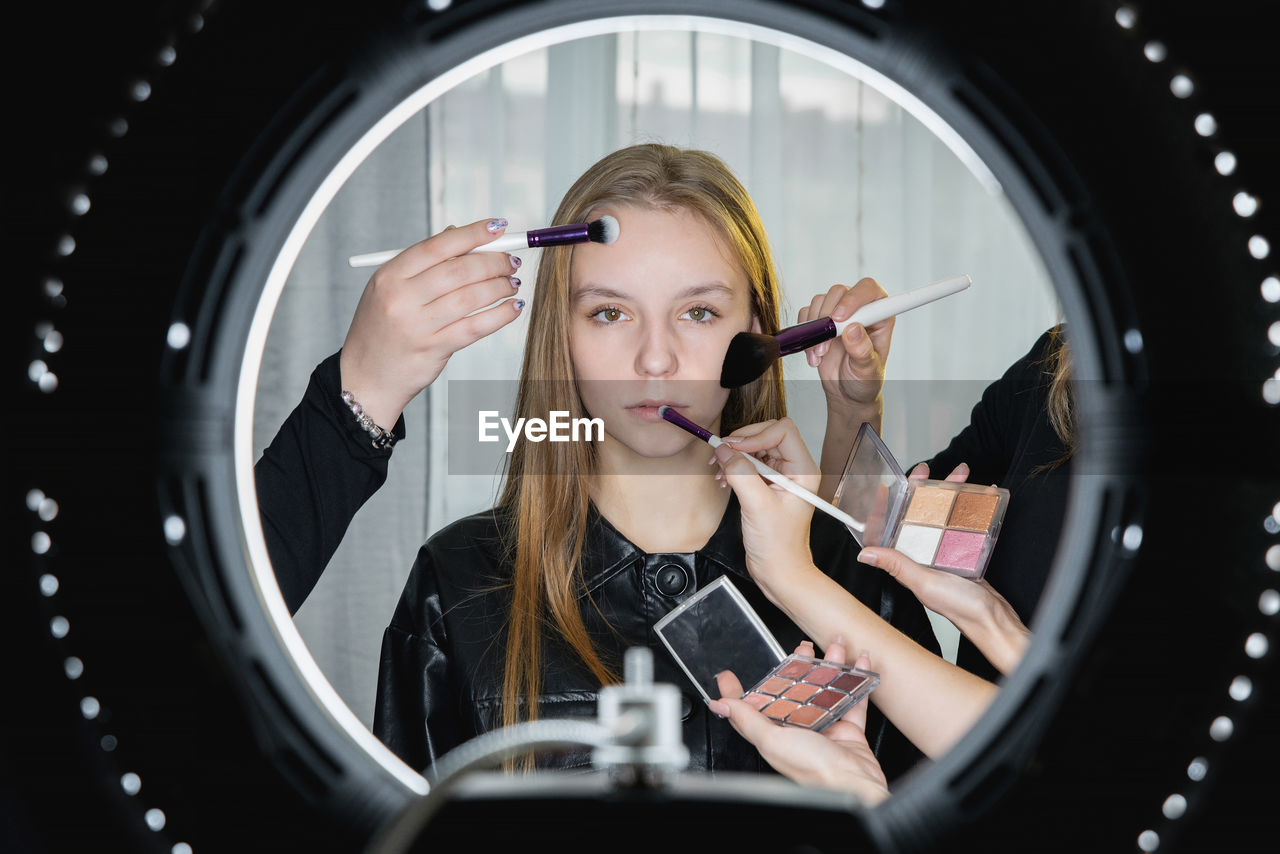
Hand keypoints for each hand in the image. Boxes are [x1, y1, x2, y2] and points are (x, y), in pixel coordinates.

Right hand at [338, 218, 523, 427]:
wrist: (365, 377)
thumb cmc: (382, 329)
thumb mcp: (389, 290)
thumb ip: (423, 264)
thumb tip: (464, 236)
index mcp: (389, 276)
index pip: (437, 246)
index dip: (472, 233)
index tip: (498, 227)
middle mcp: (401, 298)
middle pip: (458, 270)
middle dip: (493, 261)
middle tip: (511, 261)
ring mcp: (417, 326)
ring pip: (470, 297)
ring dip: (500, 287)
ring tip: (513, 283)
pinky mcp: (433, 349)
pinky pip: (475, 327)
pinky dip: (500, 315)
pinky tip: (513, 308)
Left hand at [707, 640, 888, 803]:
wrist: (855, 786)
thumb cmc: (813, 768)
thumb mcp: (772, 740)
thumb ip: (748, 720)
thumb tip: (720, 705)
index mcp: (774, 735)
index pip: (749, 710)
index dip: (737, 692)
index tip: (728, 675)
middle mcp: (797, 730)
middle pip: (794, 691)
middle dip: (799, 667)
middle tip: (802, 648)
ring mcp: (824, 729)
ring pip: (825, 690)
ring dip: (832, 667)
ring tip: (836, 649)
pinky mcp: (848, 729)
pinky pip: (852, 699)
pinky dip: (857, 681)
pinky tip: (860, 665)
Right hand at [712, 418, 820, 581]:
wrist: (779, 571)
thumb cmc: (778, 546)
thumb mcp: (757, 506)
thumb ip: (741, 473)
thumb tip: (724, 449)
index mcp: (803, 470)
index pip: (782, 431)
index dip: (756, 435)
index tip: (735, 449)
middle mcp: (795, 469)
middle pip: (768, 434)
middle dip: (743, 442)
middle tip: (721, 454)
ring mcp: (781, 477)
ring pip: (757, 447)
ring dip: (736, 454)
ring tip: (719, 469)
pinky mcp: (768, 485)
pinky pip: (750, 463)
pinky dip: (735, 466)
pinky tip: (724, 478)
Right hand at [796, 279, 893, 416]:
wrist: (846, 390)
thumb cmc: (864, 380)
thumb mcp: (867, 370)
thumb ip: (862, 351)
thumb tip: (853, 329)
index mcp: (880, 316)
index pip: (869, 290)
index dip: (853, 298)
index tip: (839, 318)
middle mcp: (860, 309)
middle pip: (840, 291)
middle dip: (828, 316)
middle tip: (825, 344)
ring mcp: (839, 312)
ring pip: (821, 301)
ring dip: (816, 328)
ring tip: (820, 354)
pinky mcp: (821, 320)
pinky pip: (806, 315)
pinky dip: (806, 334)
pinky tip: (814, 354)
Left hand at [856, 464, 1030, 673]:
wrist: (994, 621)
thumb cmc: (960, 607)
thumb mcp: (925, 582)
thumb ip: (898, 566)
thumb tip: (865, 553)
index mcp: (907, 562)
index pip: (891, 527)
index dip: (890, 503)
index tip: (893, 483)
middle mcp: (921, 556)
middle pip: (918, 515)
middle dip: (923, 490)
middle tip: (930, 470)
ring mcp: (943, 554)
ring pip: (941, 516)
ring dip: (950, 493)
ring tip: (962, 474)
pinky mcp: (963, 554)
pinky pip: (962, 525)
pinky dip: (971, 508)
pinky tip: (983, 494)